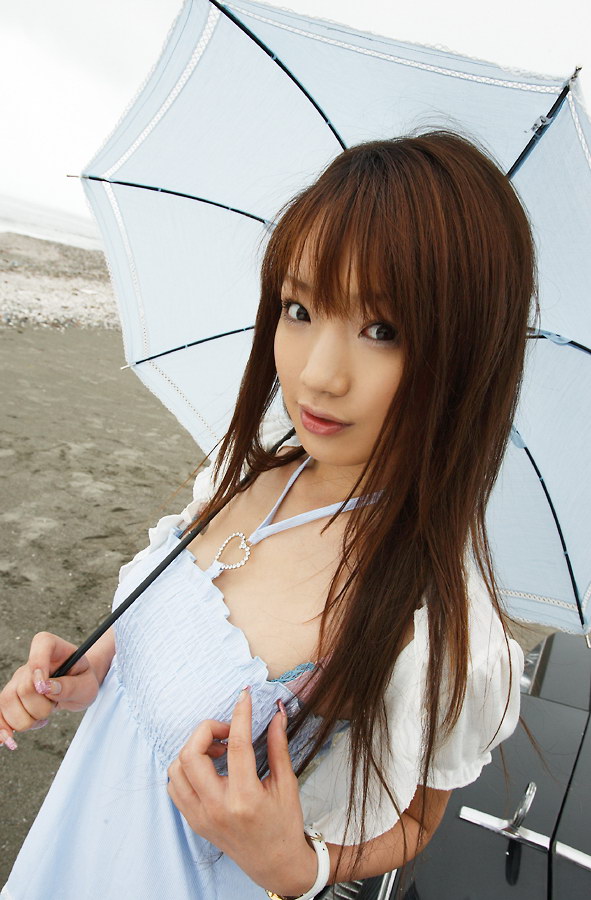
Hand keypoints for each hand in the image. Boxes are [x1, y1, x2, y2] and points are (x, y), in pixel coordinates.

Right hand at [0, 631, 100, 749]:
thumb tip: (46, 687)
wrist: (76, 687)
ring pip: (8, 702)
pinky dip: (2, 728)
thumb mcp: (87, 685)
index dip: (39, 664)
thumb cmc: (82, 682)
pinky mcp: (11, 697)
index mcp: (53, 648)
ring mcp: (17, 680)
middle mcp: (30, 662)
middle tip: (55, 706)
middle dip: (41, 707)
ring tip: (43, 718)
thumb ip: (70, 686)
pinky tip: (9, 741)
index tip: (44, 687)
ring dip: (27, 720)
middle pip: (24, 687)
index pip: (42, 644)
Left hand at [167, 687, 317, 896]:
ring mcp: (201, 817)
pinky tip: (208, 767)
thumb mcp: (287, 783)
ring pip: (176, 768)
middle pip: (192, 754)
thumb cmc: (284, 823)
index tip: (244, 697)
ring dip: (194, 749)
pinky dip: (186, 769)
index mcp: (245, 798)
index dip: (240, 714)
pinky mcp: (193, 822)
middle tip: (229, 732)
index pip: (236, 745)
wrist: (275, 864)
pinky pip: (174, 786)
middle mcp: (217, 808)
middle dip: (208, 730)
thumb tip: (277, 713)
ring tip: (219, 751)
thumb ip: (278, 745)